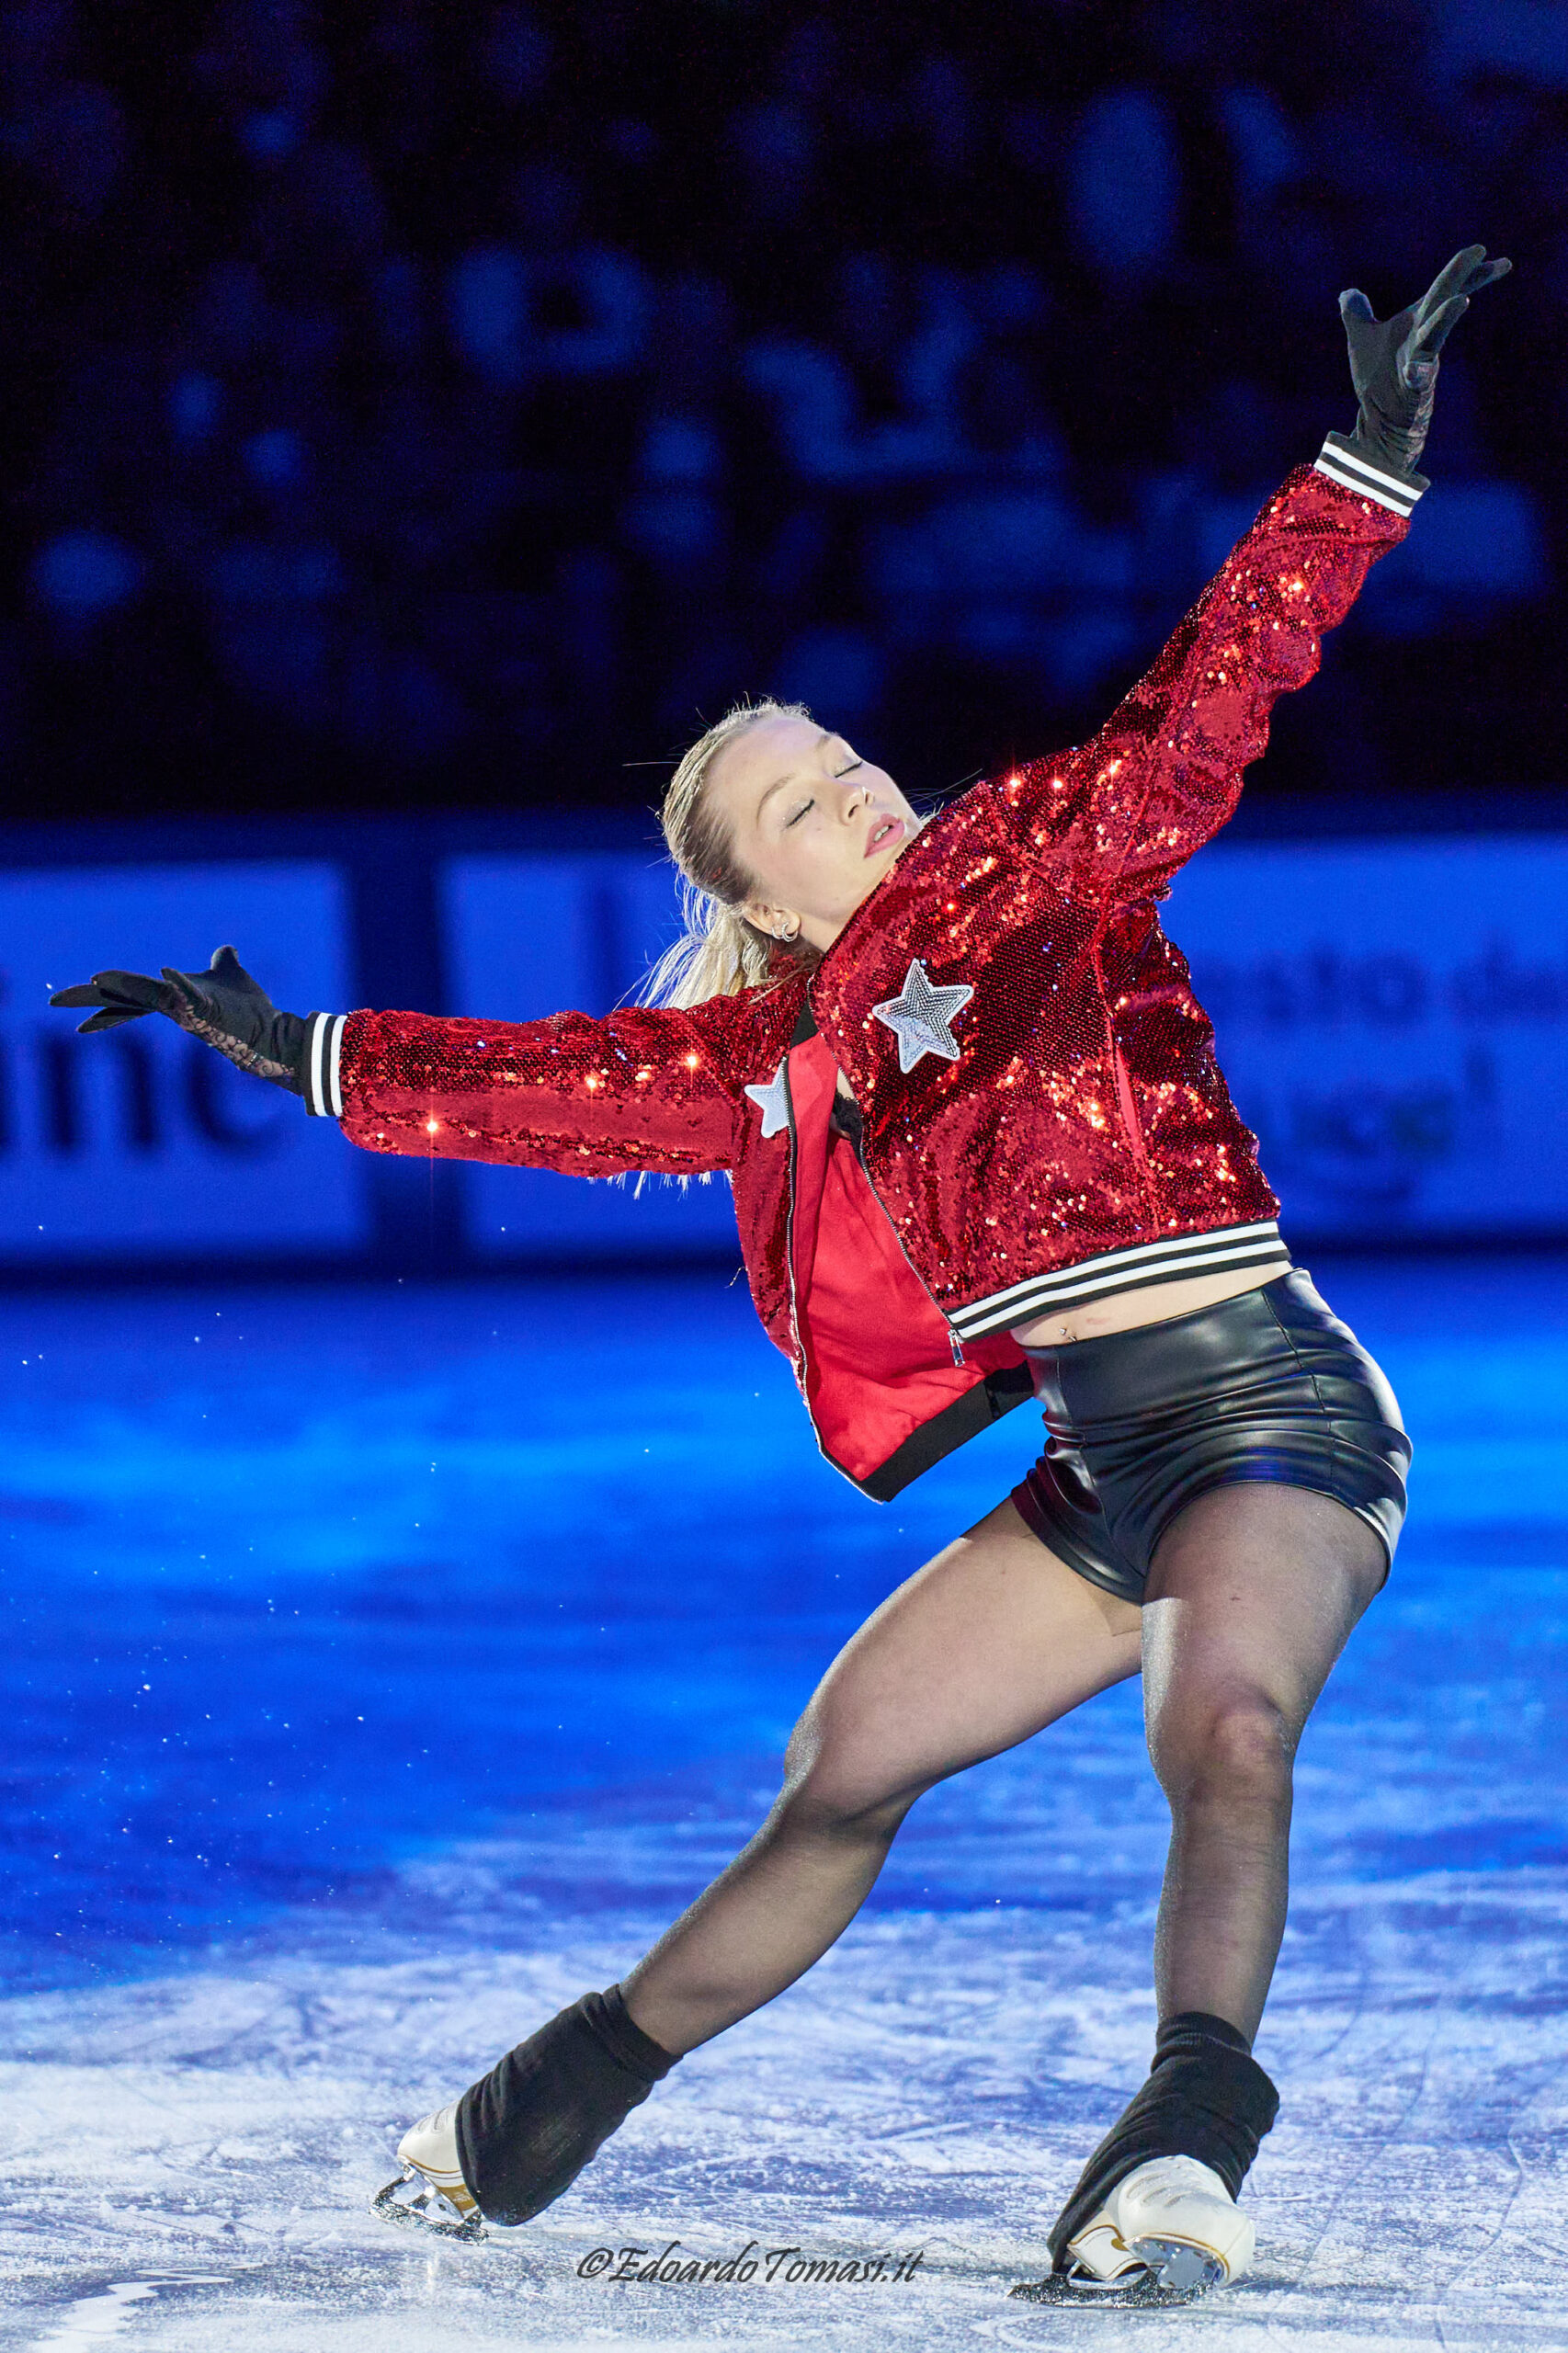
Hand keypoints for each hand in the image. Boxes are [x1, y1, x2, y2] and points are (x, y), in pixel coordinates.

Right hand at [51, 944, 311, 1094]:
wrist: (272, 1031)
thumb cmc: (249, 1009)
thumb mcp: (230, 974)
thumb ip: (223, 962)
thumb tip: (227, 950)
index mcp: (171, 998)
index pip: (129, 998)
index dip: (102, 1001)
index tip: (76, 1009)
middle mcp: (173, 1007)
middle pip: (124, 1000)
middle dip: (90, 1000)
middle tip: (56, 1002)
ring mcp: (187, 1012)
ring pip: (149, 996)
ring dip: (125, 985)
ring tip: (96, 977)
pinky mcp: (207, 1013)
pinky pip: (189, 996)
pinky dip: (179, 984)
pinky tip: (168, 972)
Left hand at [1337, 244, 1510, 478]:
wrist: (1381, 420)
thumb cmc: (1378, 380)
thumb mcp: (1362, 339)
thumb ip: (1357, 314)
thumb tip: (1348, 293)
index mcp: (1415, 321)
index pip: (1444, 289)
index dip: (1465, 270)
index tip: (1484, 249)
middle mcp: (1422, 337)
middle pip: (1442, 298)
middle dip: (1460, 275)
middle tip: (1479, 250)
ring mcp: (1420, 362)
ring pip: (1434, 335)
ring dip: (1446, 317)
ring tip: (1461, 300)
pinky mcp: (1413, 389)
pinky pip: (1418, 378)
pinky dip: (1419, 372)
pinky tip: (1417, 369)